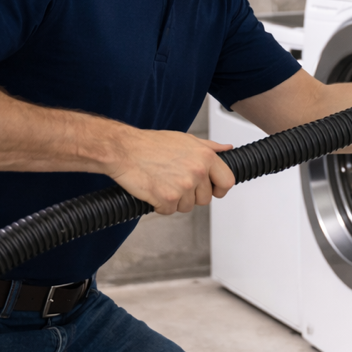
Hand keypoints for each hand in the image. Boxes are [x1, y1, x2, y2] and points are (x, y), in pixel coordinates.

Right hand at [106, 129, 234, 214]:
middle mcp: (197, 171)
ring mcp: (183, 186)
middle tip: (176, 183)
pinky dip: (160, 205)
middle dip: (192, 195)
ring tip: (163, 183)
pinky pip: (169, 211)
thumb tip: (226, 149)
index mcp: (205, 156)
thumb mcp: (185, 140)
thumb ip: (209, 147)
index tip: (214, 190)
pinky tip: (154, 190)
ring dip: (175, 200)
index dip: (220, 189)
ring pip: (187, 206)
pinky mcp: (167, 199)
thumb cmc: (151, 144)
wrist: (124, 149)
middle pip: (205, 198)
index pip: (227, 181)